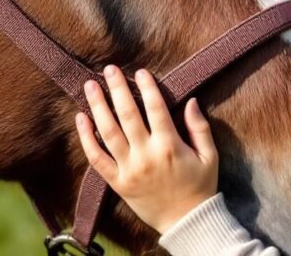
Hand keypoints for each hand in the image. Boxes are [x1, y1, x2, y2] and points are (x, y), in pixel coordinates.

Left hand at [76, 65, 219, 234]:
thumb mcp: (210, 155)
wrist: (186, 222)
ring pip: (108, 132)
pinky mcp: (118, 183)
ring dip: (98, 107)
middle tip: (109, 69)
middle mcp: (146, 155)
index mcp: (170, 145)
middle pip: (127, 115)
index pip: (155, 108)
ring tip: (90, 86)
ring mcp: (129, 169)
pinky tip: (81, 119)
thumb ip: (200, 127)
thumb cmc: (200, 186)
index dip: (147, 87)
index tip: (140, 71)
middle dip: (117, 89)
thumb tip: (191, 100)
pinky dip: (86, 138)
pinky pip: (97, 159)